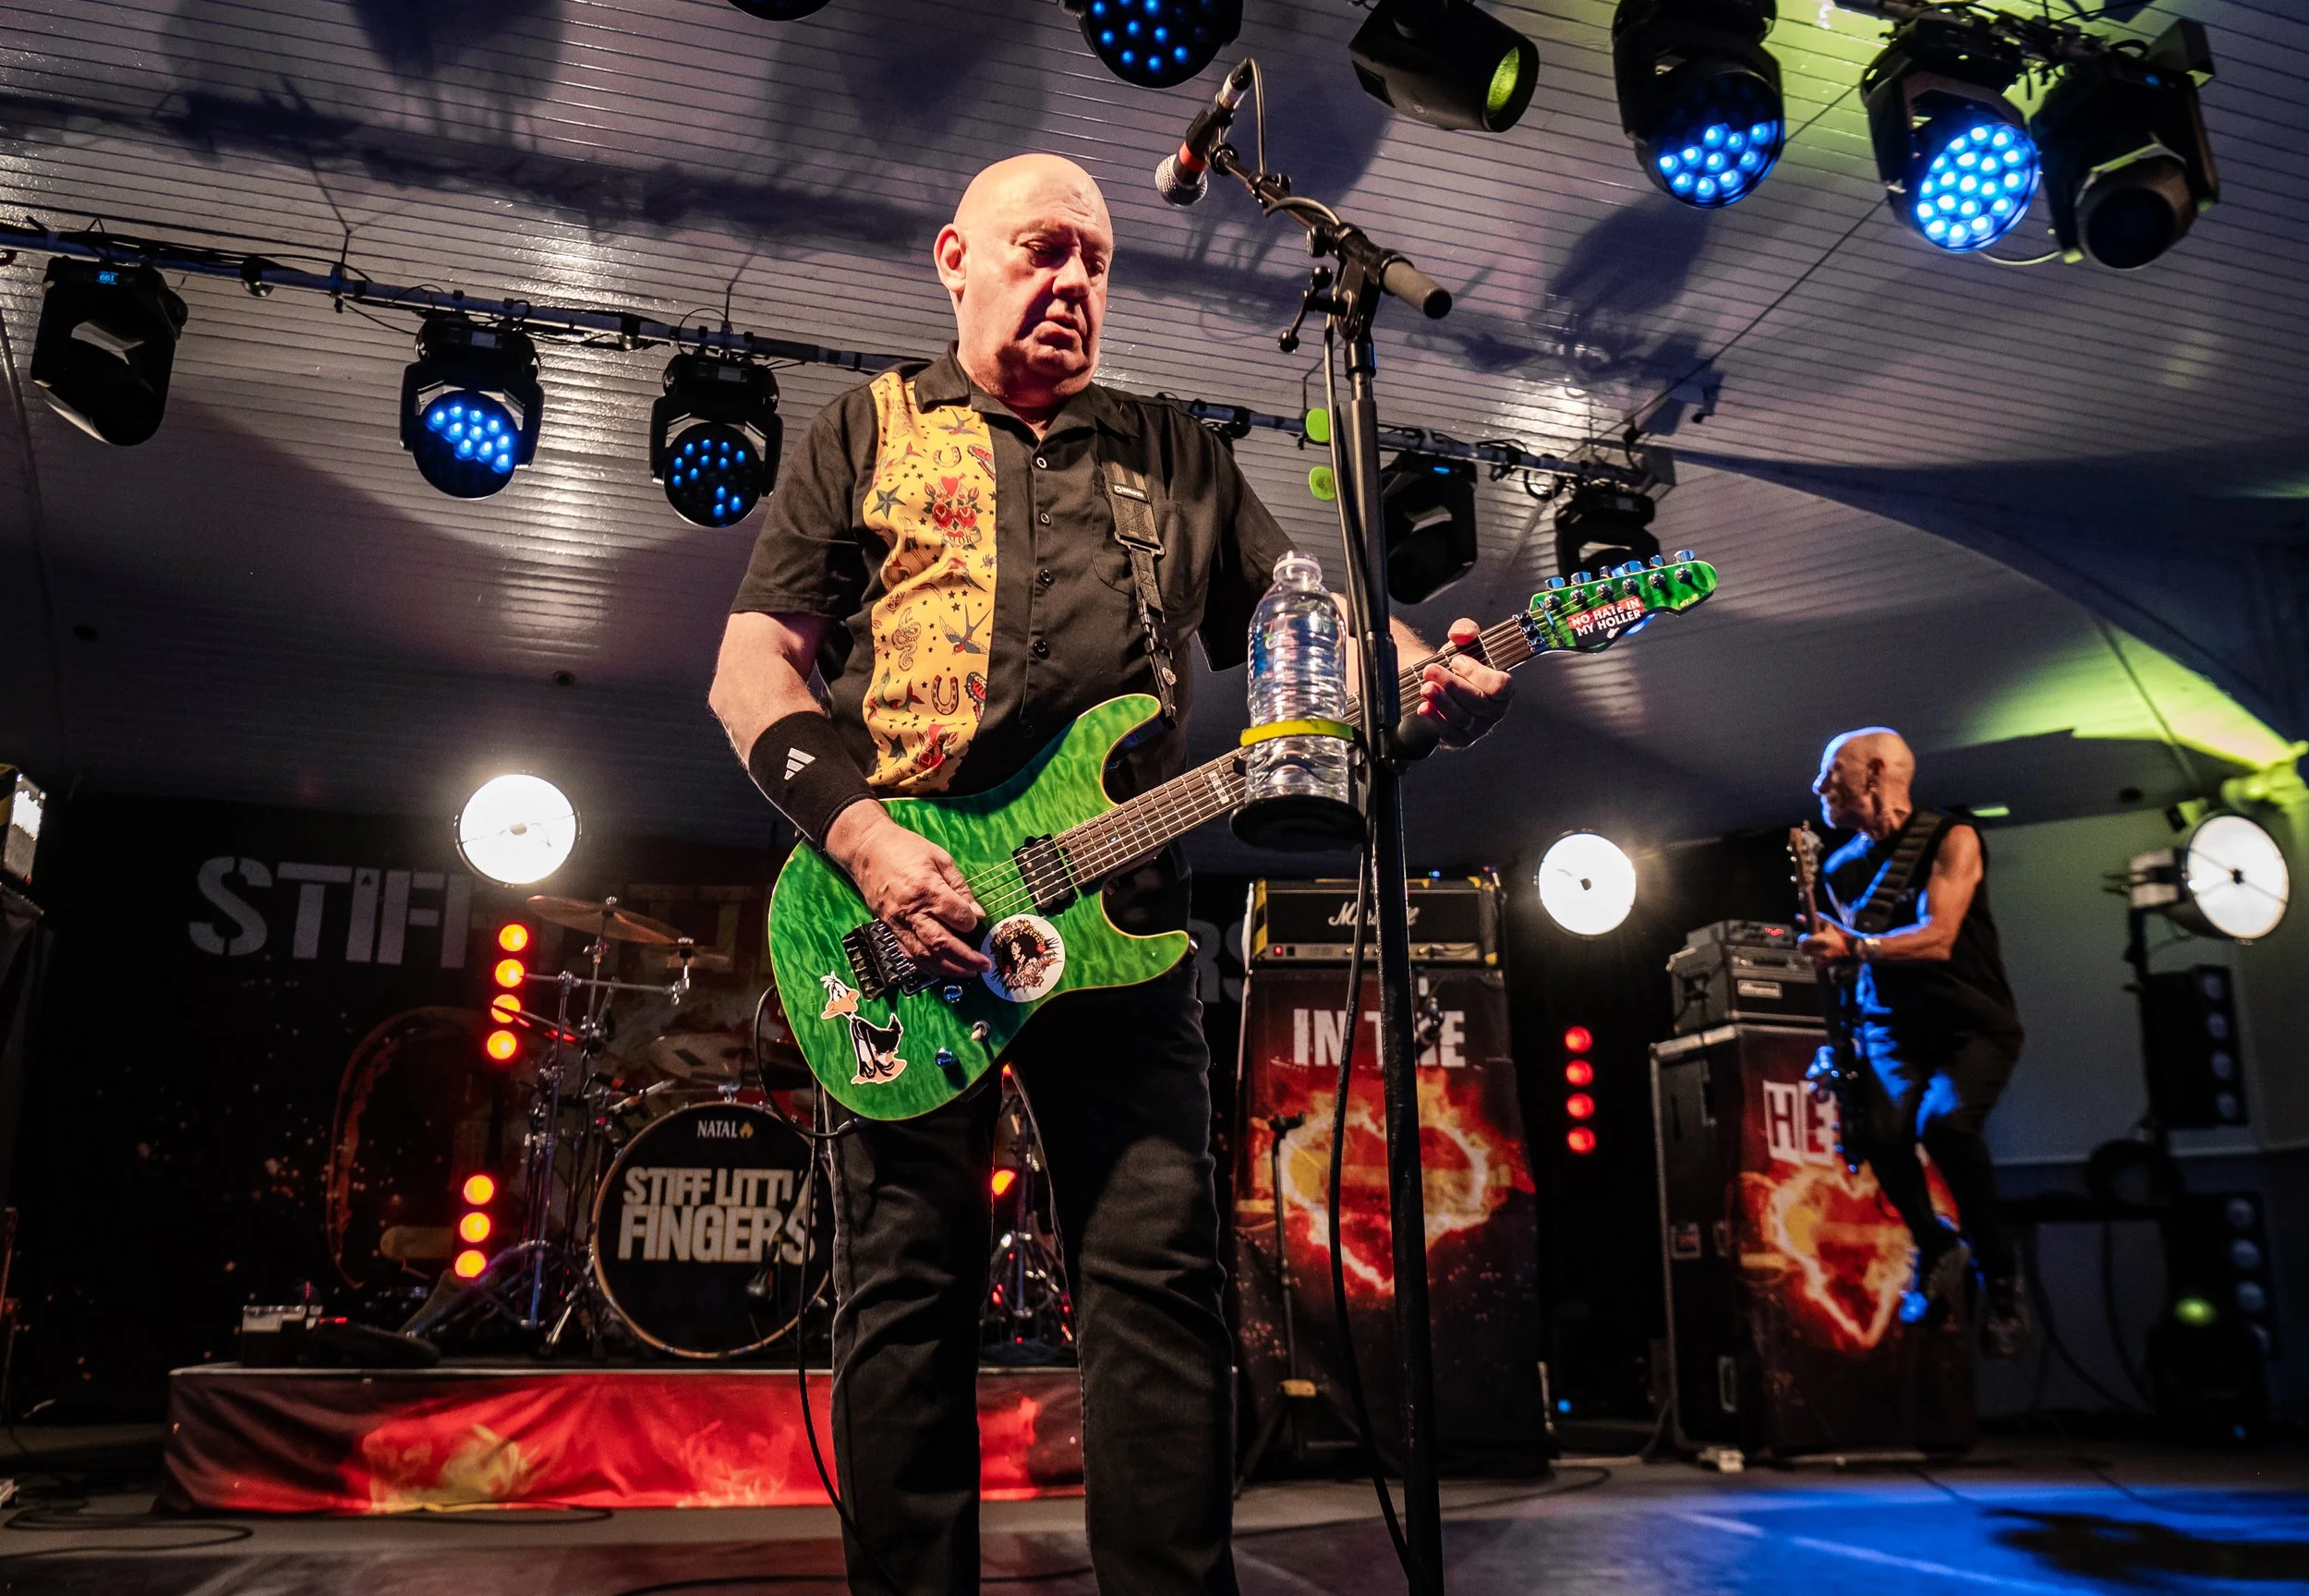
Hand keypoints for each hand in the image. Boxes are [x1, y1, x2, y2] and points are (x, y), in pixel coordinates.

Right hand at [825, 804, 989, 976]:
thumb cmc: (906, 848)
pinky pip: (908, 953)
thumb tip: (977, 914)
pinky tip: (942, 969)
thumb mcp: (940, 857)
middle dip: (966, 957)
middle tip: (984, 965)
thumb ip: (959, 887)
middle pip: (941, 942)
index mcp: (926, 888)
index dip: (971, 923)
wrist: (866, 849)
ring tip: (969, 972)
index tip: (978, 923)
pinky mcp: (888, 928)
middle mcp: (910, 910)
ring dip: (949, 967)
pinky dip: (927, 965)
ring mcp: (896, 922)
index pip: (955, 915)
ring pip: (924, 954)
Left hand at [1413, 619, 1513, 748]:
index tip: (1457, 660)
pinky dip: (1434, 720)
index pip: (1501, 686)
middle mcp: (1493, 712)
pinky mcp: (1457, 740)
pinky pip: (1447, 734)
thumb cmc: (1454, 663)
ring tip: (1425, 687)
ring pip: (1461, 718)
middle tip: (1431, 671)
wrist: (1435, 680)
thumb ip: (1466, 630)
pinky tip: (1422, 708)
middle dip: (1453, 686)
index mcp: (1502, 689)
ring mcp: (1476, 728)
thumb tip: (1462, 633)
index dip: (1479, 674)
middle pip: (1477, 703)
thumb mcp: (1462, 642)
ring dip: (1441, 702)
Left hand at [1800, 925, 1853, 964]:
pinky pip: (1815, 965)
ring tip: (1815, 949)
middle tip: (1807, 944)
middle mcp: (1823, 952)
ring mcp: (1825, 960)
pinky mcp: (1827, 966)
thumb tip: (1797, 917)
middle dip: (1804, 948)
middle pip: (1804, 952)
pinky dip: (1815, 960)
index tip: (1804, 938)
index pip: (1803, 943)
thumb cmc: (1840, 934)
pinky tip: (1819, 955)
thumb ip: (1812, 921)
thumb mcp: (1827, 925)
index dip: (1802, 941)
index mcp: (1822, 940)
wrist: (1854, 948)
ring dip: (1809, 954)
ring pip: (1808, 959)